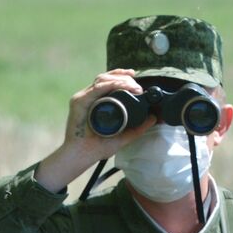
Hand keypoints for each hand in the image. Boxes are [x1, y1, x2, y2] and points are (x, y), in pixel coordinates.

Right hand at [35, 69, 156, 191]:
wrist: (82, 155)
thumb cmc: (96, 148)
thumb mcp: (122, 137)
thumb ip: (137, 129)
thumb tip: (153, 118)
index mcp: (96, 102)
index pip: (108, 82)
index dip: (121, 76)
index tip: (135, 77)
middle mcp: (88, 97)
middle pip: (106, 78)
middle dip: (123, 76)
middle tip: (137, 85)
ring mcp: (83, 98)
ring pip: (102, 80)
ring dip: (119, 79)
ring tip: (133, 85)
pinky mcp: (79, 102)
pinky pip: (96, 88)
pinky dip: (109, 85)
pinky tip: (121, 85)